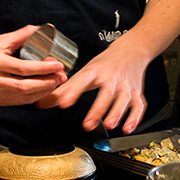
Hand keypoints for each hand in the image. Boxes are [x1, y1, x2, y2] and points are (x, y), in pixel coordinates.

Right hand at [0, 24, 66, 106]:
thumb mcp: (1, 40)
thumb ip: (22, 35)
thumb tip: (43, 29)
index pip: (23, 69)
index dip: (43, 68)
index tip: (57, 65)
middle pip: (25, 87)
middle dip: (47, 83)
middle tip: (61, 76)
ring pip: (25, 97)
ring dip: (44, 91)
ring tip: (56, 82)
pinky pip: (21, 102)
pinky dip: (35, 96)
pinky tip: (44, 89)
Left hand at [35, 38, 153, 132]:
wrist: (131, 51)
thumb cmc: (104, 63)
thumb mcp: (85, 72)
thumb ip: (65, 89)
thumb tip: (41, 103)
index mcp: (95, 71)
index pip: (82, 80)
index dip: (72, 91)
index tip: (63, 103)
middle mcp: (112, 78)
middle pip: (106, 94)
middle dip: (98, 110)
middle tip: (88, 124)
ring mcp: (126, 86)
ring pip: (123, 100)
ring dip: (117, 113)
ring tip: (110, 125)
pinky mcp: (137, 93)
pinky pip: (139, 106)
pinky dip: (135, 118)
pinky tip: (127, 128)